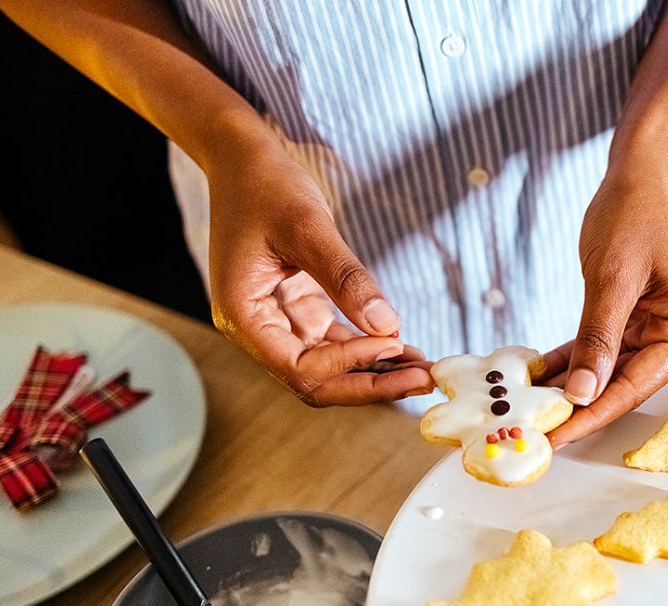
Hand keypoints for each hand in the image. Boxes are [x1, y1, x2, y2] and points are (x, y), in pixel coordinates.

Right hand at [205, 141, 432, 405]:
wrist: (244, 159)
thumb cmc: (265, 185)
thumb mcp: (308, 226)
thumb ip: (346, 278)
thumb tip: (387, 326)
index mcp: (244, 316)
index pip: (299, 370)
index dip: (349, 367)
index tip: (393, 346)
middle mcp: (257, 329)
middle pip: (315, 380)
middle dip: (369, 384)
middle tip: (423, 379)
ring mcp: (277, 321)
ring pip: (329, 366)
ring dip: (374, 371)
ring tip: (423, 369)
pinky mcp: (298, 309)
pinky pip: (335, 342)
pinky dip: (368, 348)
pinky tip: (404, 347)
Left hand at [543, 153, 667, 444]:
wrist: (645, 164)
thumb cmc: (637, 208)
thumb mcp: (612, 277)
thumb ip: (597, 340)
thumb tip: (581, 395)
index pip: (635, 385)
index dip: (592, 414)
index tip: (555, 438)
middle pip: (625, 382)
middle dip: (580, 404)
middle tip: (535, 431)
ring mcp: (663, 322)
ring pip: (611, 366)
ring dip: (573, 382)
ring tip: (532, 406)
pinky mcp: (642, 311)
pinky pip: (605, 343)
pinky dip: (576, 355)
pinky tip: (542, 373)